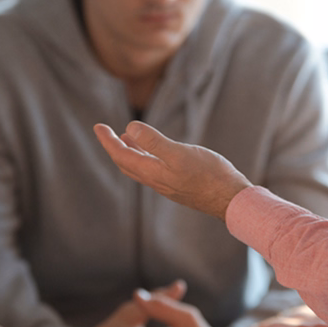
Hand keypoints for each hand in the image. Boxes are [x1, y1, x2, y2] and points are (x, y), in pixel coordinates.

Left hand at [94, 121, 250, 219]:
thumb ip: (154, 142)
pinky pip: (151, 170)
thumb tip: (129, 129)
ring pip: (139, 168)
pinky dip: (144, 157)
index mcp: (152, 172)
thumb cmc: (209, 175)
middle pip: (125, 163)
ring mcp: (166, 184)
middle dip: (113, 147)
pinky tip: (153, 152)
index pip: (121, 156)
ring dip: (128, 152)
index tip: (98, 126)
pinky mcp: (177, 185)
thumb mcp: (180, 154)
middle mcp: (155, 181)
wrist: (230, 200)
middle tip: (105, 131)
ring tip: (124, 137)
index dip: (107, 141)